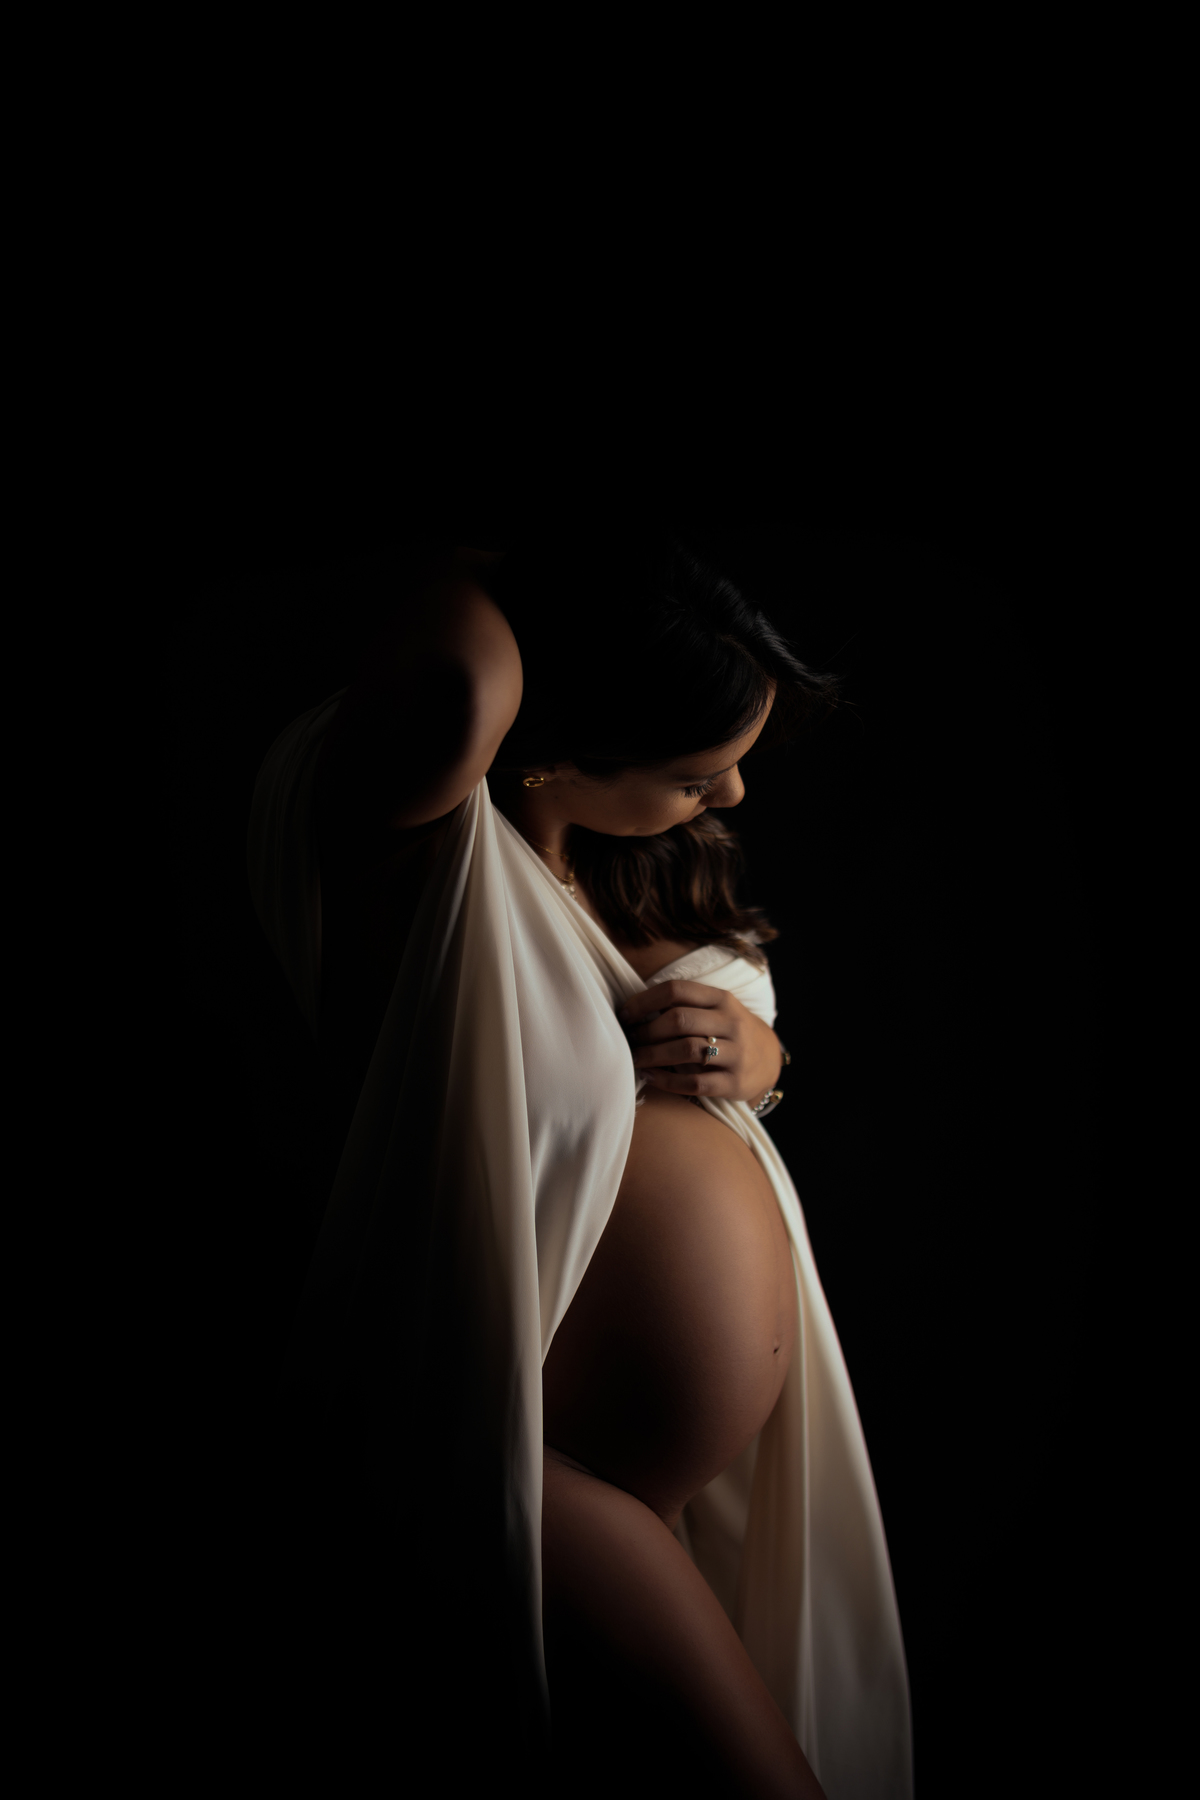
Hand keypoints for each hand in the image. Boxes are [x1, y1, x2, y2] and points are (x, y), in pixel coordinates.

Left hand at [618, 980, 782, 1104]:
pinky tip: (650, 1076)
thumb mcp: (716, 1009)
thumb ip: (685, 1005)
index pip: (677, 990)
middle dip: (647, 1030)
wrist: (768, 1060)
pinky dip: (667, 1080)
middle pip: (679, 1020)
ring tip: (635, 1058)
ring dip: (653, 1054)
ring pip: (687, 1050)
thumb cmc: (728, 1031)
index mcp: (721, 999)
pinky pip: (695, 1083)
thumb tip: (634, 1009)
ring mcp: (736, 1053)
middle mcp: (731, 1023)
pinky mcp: (734, 1082)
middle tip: (629, 1039)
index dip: (645, 1001)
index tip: (625, 1014)